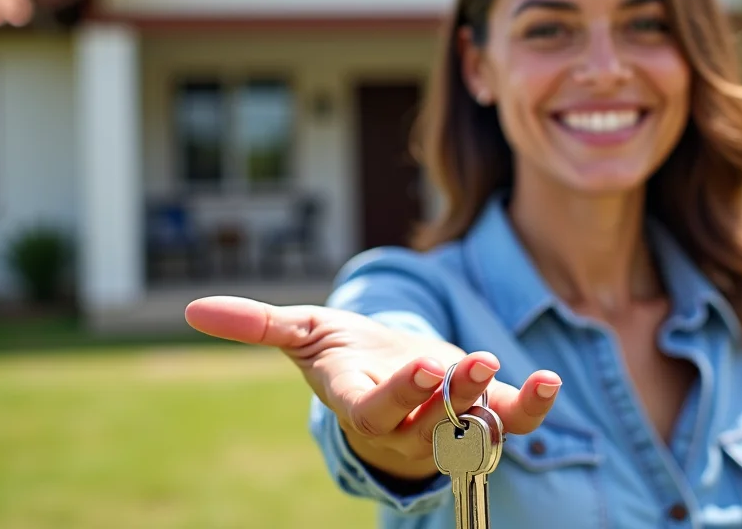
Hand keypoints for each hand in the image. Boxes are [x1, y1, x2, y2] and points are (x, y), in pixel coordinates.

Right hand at [185, 296, 561, 480]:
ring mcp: (447, 427)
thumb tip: (193, 310)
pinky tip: (547, 380)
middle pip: (425, 426)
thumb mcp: (303, 334)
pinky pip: (510, 423)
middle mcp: (405, 427)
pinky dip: (530, 406)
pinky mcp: (483, 416)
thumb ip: (257, 324)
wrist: (390, 377)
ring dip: (489, 406)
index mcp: (359, 402)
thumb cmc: (343, 354)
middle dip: (444, 399)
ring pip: (469, 431)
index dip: (397, 396)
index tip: (421, 366)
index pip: (374, 411)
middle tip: (461, 366)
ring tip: (503, 369)